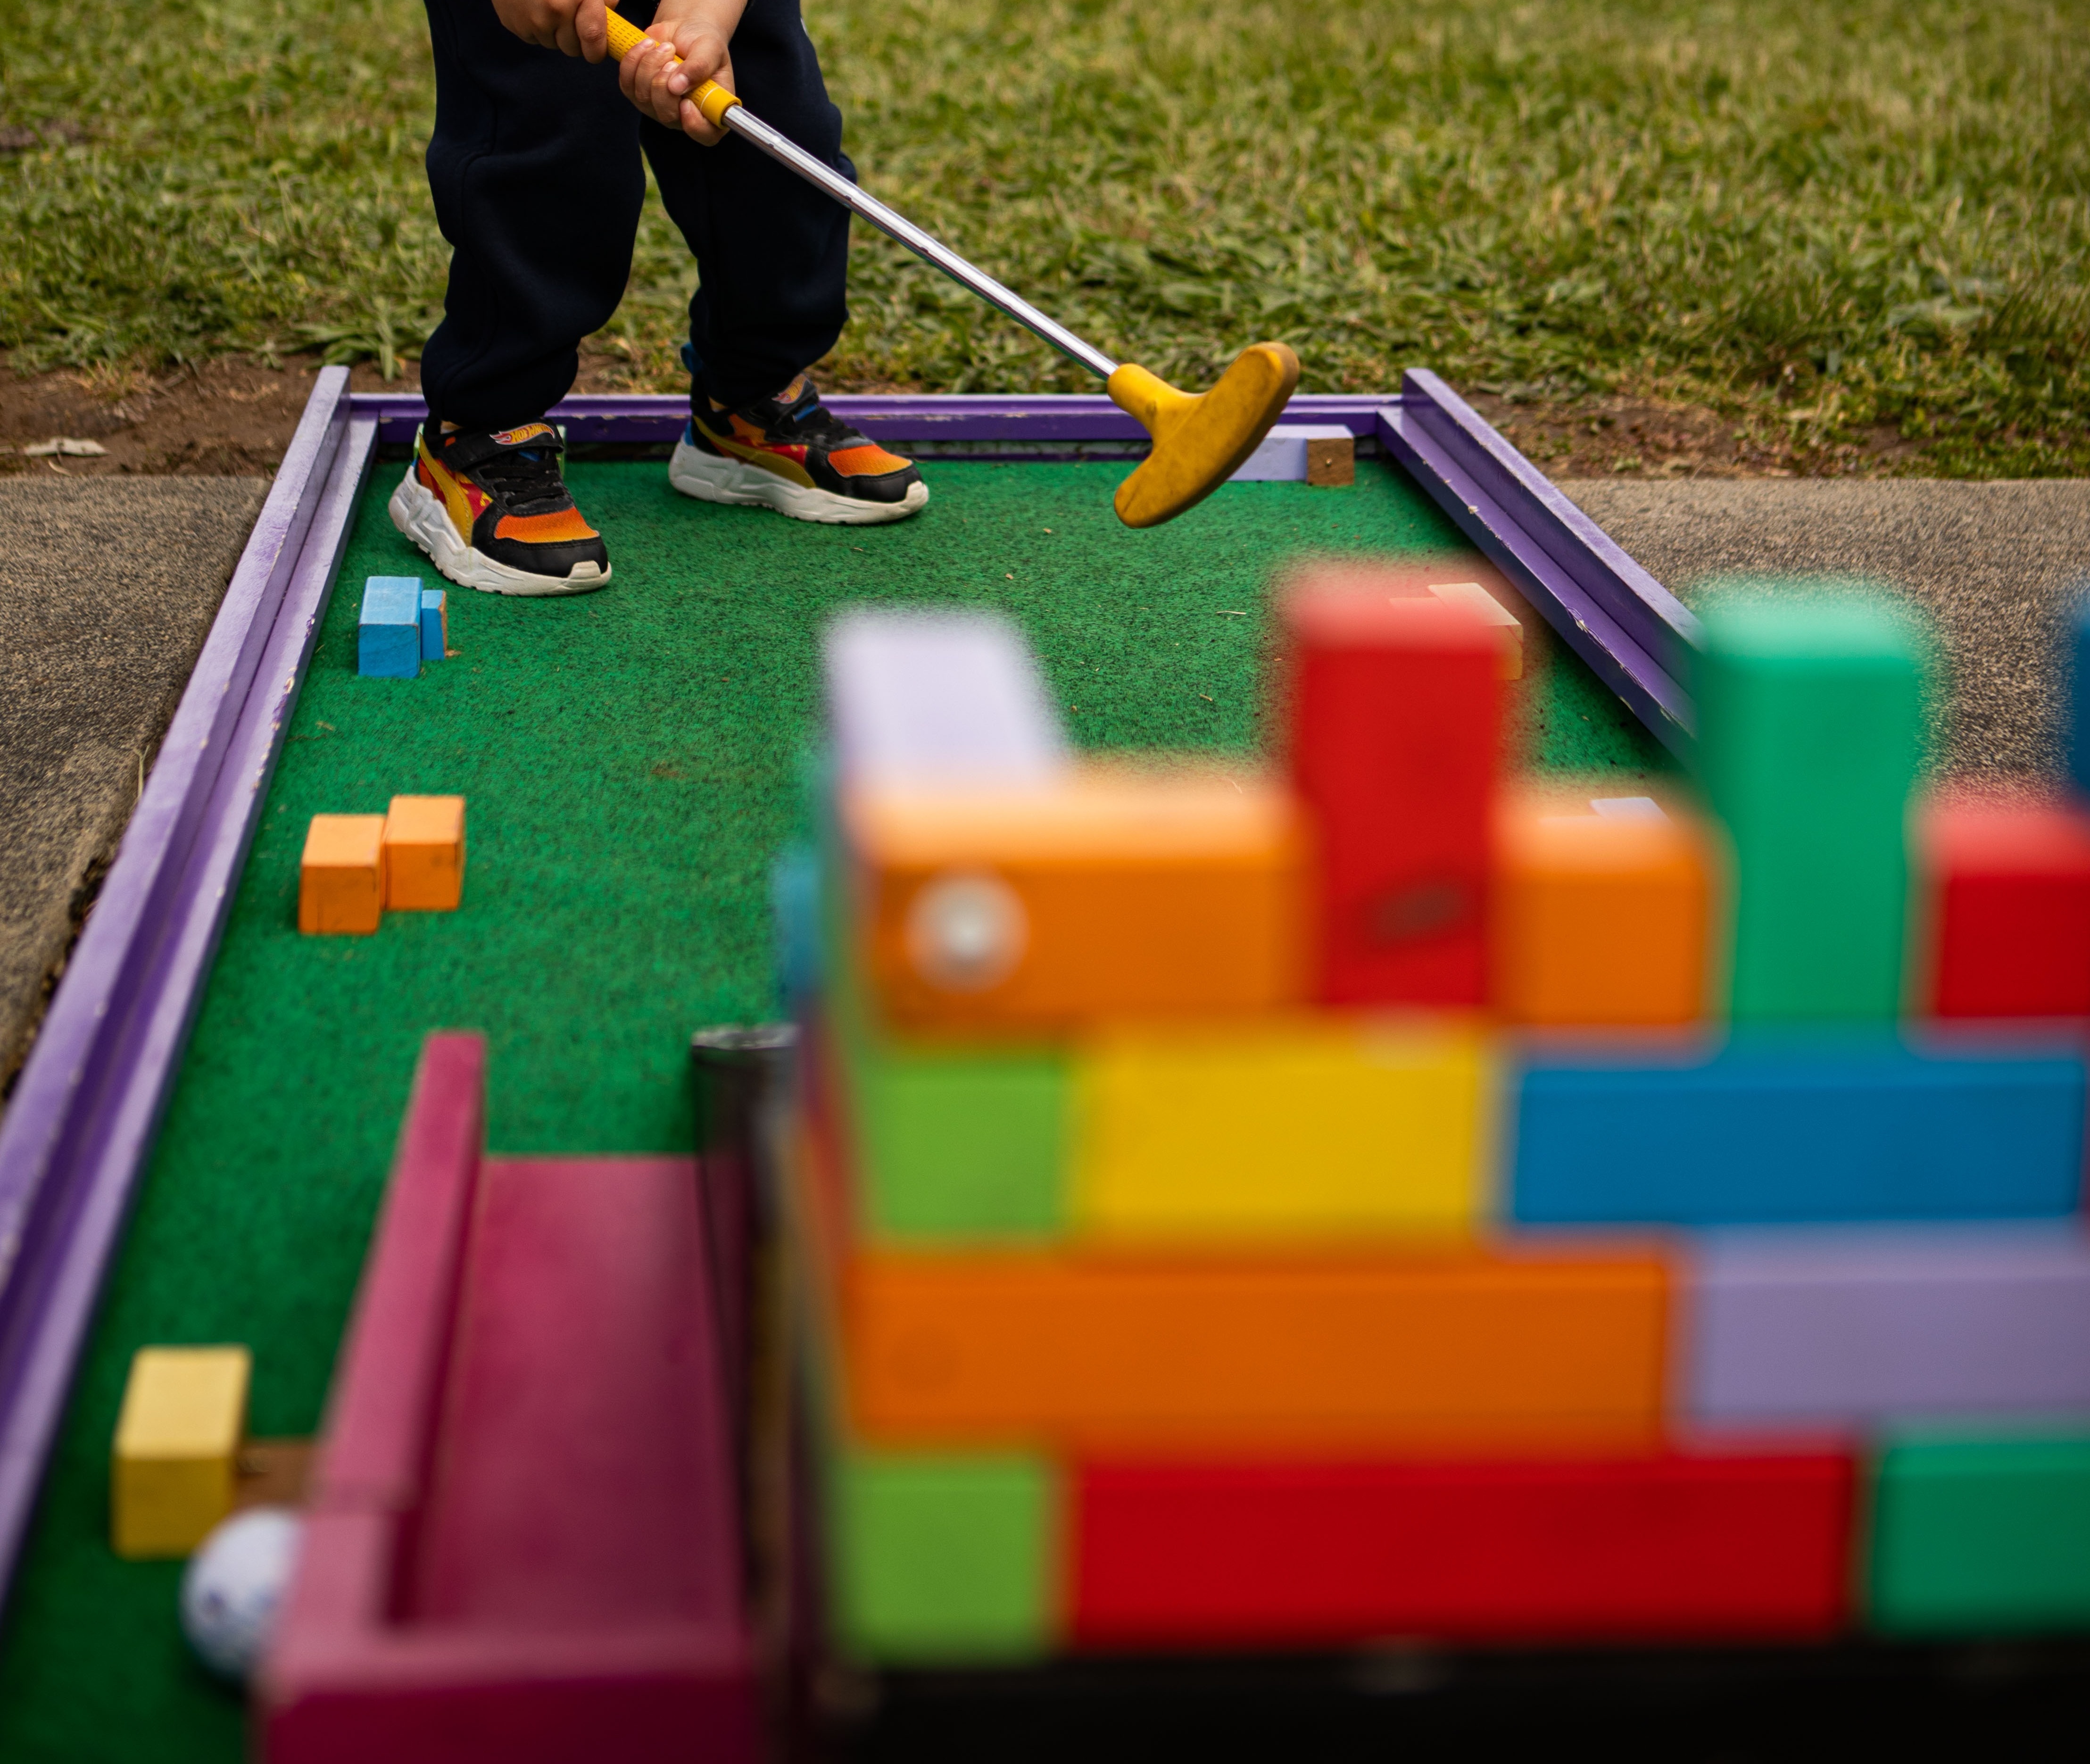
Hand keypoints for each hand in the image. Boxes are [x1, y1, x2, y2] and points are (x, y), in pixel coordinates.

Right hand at [490, 0, 611, 60]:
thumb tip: (611, 16)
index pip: (594, 38)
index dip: (597, 49)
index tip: (597, 49)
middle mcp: (555, 10)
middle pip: (573, 48)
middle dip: (575, 39)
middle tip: (569, 17)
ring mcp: (533, 20)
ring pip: (554, 45)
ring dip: (555, 33)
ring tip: (549, 7)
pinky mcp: (515, 25)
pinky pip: (535, 39)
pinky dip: (537, 29)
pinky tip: (533, 8)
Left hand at [617, 0, 746, 143]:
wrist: (684, 30)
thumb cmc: (703, 42)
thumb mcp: (711, 49)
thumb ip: (700, 67)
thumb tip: (677, 86)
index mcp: (710, 110)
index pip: (705, 134)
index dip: (694, 124)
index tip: (687, 102)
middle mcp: (684, 116)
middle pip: (667, 115)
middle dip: (663, 82)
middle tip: (672, 57)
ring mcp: (658, 108)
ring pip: (644, 98)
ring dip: (650, 65)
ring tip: (665, 46)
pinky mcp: (637, 94)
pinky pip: (627, 84)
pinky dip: (633, 60)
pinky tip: (647, 45)